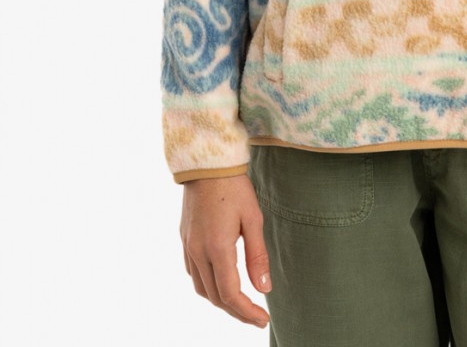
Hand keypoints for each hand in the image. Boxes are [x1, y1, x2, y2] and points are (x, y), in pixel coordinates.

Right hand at [180, 173, 271, 327]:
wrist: (207, 164)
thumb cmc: (234, 188)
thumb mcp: (253, 219)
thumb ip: (257, 256)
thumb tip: (264, 289)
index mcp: (217, 248)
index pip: (230, 294)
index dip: (247, 312)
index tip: (263, 320)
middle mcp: (198, 252)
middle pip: (215, 297)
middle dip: (236, 311)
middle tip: (257, 316)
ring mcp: (188, 247)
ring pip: (202, 288)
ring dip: (221, 301)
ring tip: (242, 302)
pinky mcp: (185, 240)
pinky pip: (193, 274)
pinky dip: (208, 286)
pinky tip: (222, 281)